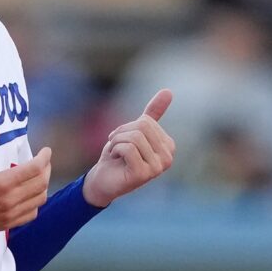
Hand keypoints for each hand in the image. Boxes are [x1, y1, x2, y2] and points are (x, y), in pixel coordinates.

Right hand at [0, 125, 51, 237]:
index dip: (44, 158)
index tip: (46, 151)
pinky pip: (30, 215)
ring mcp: (8, 216)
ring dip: (43, 186)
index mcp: (1, 184)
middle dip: (46, 170)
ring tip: (38, 176)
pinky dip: (35, 203)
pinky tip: (29, 196)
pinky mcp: (4, 225)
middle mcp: (8, 202)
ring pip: (39, 201)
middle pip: (41, 185)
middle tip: (43, 161)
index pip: (34, 170)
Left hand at [84, 89, 175, 207]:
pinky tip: (115, 160)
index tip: (123, 140)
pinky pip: (128, 148)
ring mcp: (157, 168)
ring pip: (135, 137)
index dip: (129, 127)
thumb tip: (169, 91)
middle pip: (142, 127)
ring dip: (117, 142)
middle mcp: (167, 158)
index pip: (147, 122)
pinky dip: (115, 150)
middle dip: (122, 133)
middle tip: (115, 146)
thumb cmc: (119, 156)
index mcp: (169, 146)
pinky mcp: (143, 174)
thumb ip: (152, 113)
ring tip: (115, 153)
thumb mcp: (134, 131)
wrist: (103, 179)